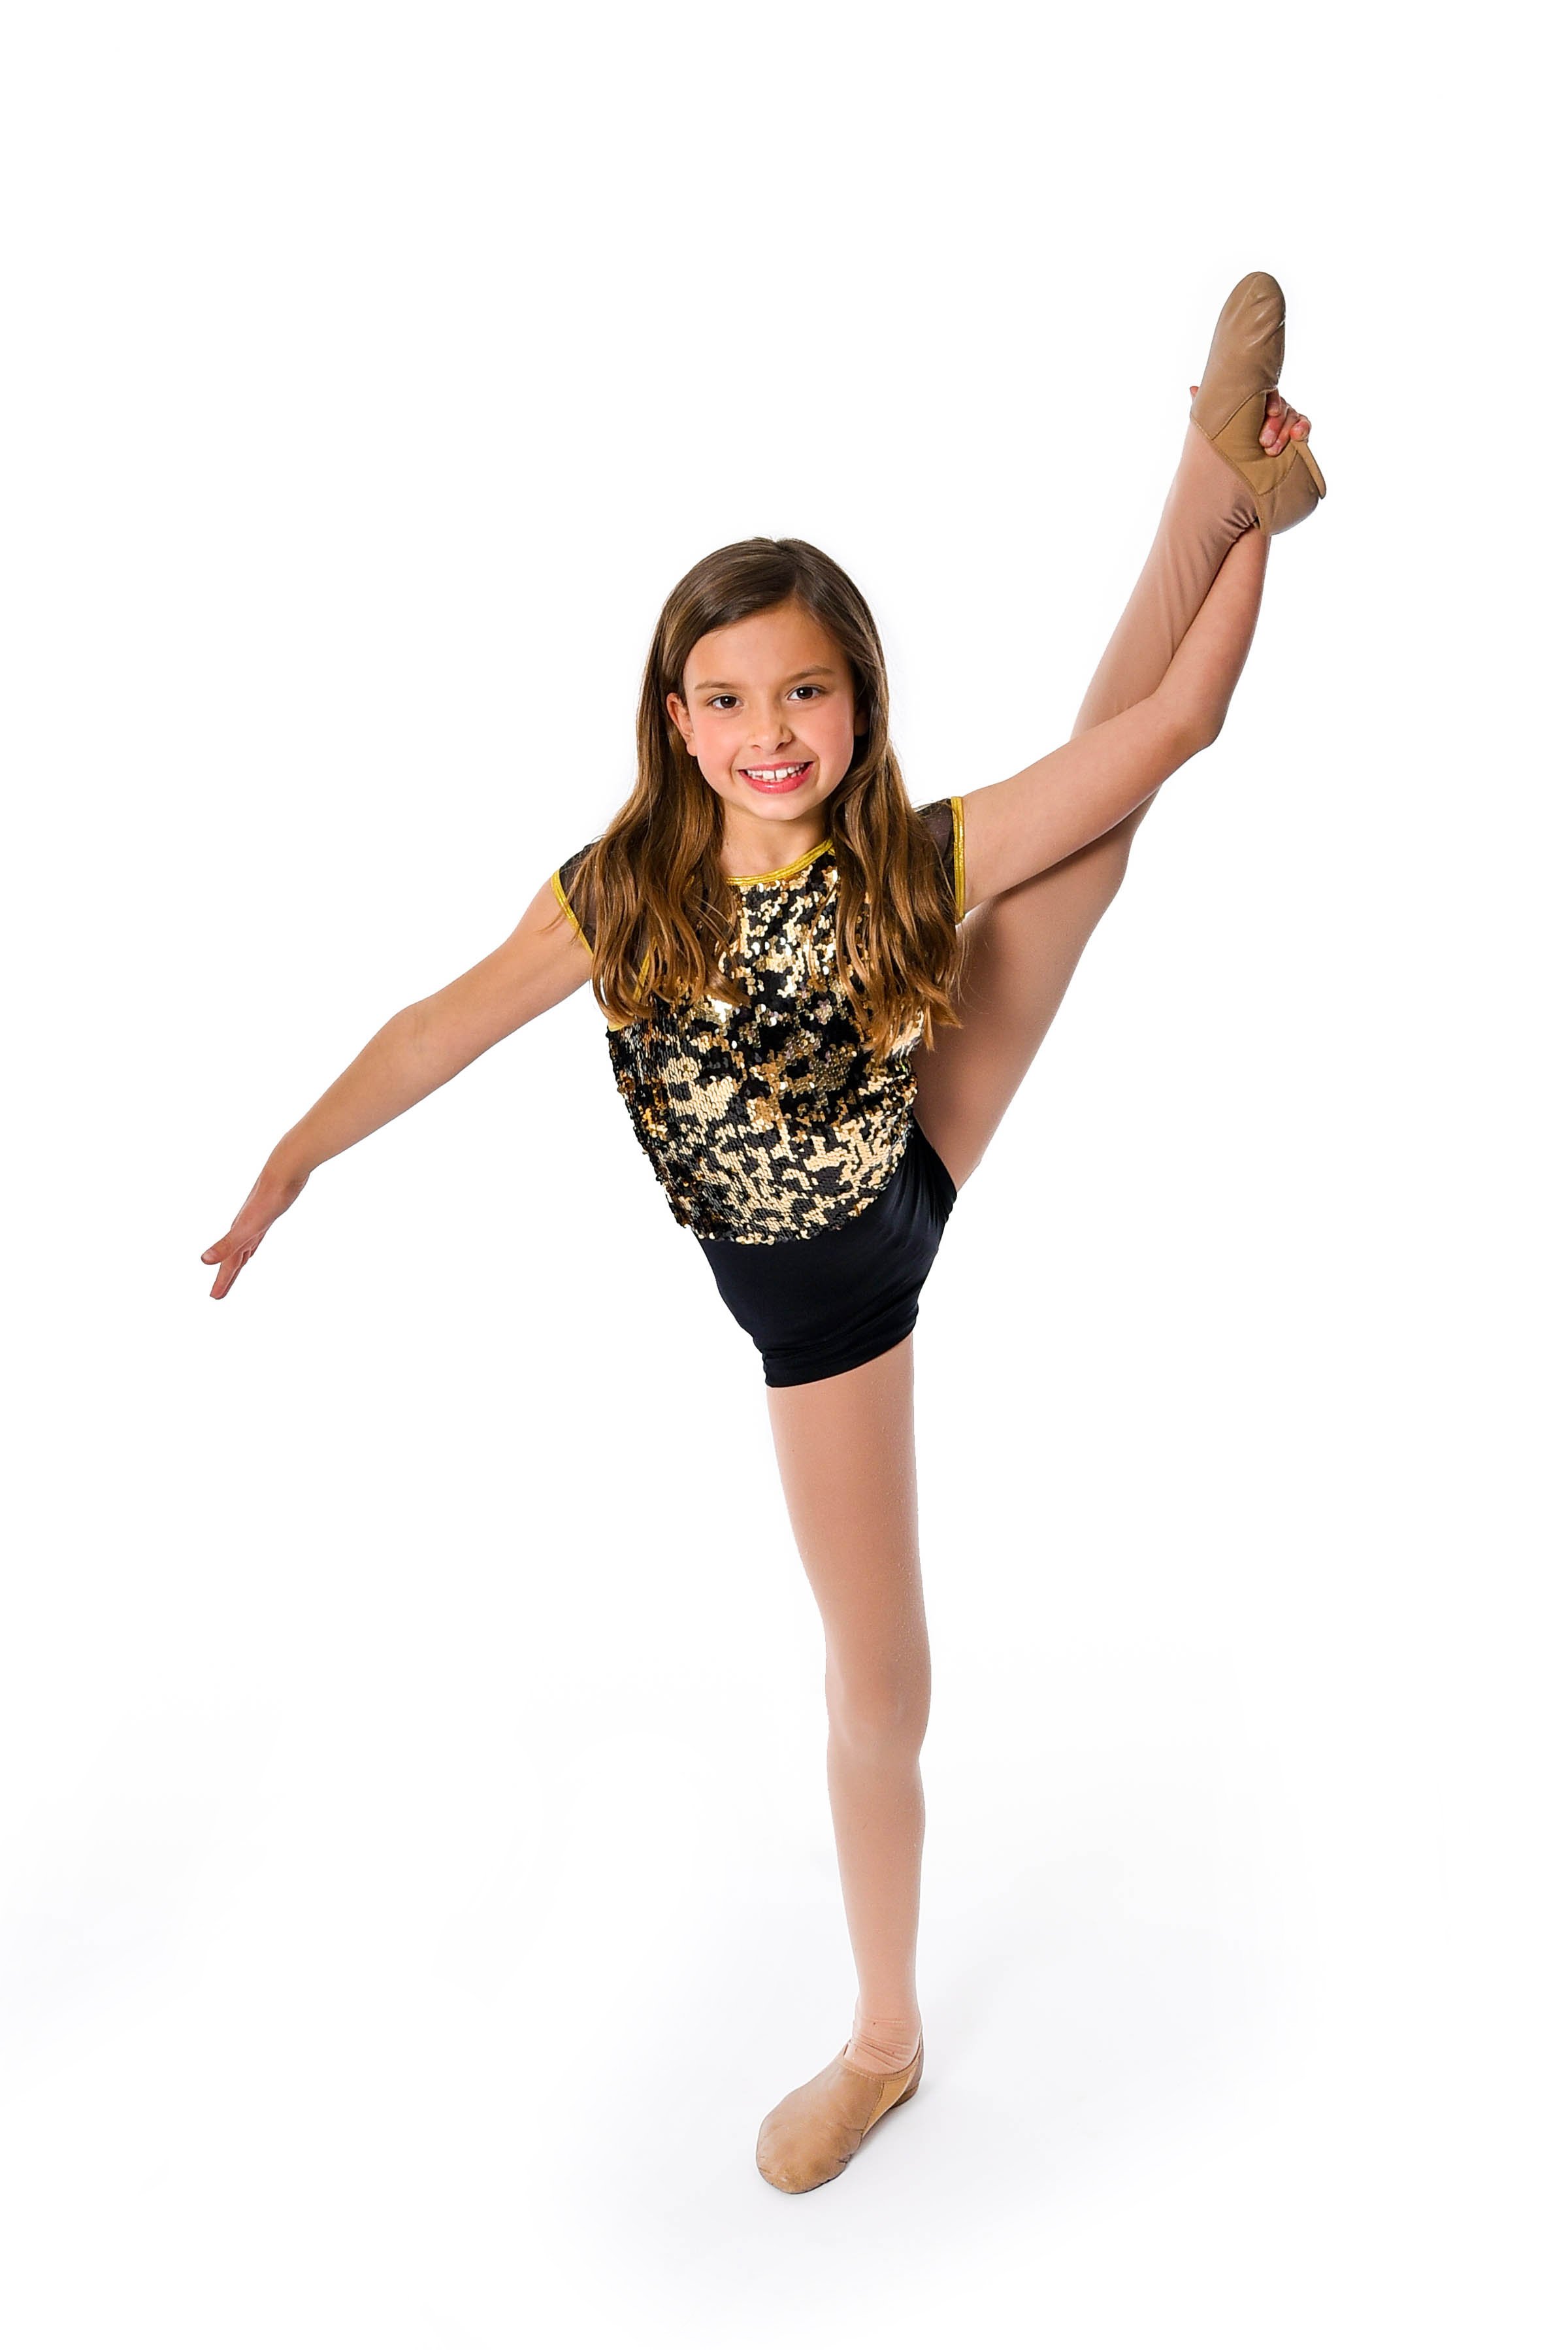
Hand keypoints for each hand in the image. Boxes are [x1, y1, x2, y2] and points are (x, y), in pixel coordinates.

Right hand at [200, 1165, 308, 1298]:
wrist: (285, 1171)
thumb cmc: (268, 1199)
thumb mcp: (247, 1227)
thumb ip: (226, 1244)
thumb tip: (203, 1261)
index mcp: (239, 1236)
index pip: (228, 1265)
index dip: (223, 1282)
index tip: (215, 1298)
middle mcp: (244, 1230)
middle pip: (233, 1260)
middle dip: (226, 1277)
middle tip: (218, 1294)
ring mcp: (255, 1222)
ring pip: (243, 1248)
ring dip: (237, 1262)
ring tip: (234, 1272)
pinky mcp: (267, 1215)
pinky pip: (255, 1236)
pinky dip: (251, 1245)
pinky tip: (252, 1245)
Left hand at [1191, 381, 1311, 455]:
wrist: (1238, 475)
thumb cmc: (1228, 445)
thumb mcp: (1218, 427)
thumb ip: (1209, 408)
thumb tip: (1192, 389)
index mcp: (1256, 403)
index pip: (1268, 394)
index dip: (1271, 401)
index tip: (1270, 412)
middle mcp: (1272, 409)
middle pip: (1282, 407)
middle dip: (1275, 425)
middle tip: (1264, 443)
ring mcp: (1285, 421)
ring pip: (1293, 416)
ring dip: (1285, 432)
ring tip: (1272, 450)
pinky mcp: (1296, 435)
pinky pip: (1304, 427)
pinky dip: (1303, 429)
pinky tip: (1298, 436)